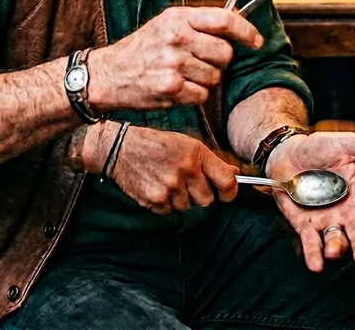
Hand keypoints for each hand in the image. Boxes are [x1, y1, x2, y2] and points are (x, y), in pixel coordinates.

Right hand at [88, 6, 262, 111]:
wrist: (109, 74)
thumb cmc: (140, 50)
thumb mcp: (165, 25)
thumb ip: (197, 24)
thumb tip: (234, 25)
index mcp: (177, 17)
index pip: (224, 19)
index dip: (246, 30)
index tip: (255, 41)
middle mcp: (177, 37)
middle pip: (225, 53)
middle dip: (218, 61)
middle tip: (199, 62)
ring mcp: (174, 63)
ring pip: (215, 77)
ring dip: (204, 80)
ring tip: (182, 75)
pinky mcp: (172, 87)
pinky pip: (203, 95)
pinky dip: (194, 96)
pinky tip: (176, 88)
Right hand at [97, 124, 238, 213]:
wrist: (120, 148)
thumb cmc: (155, 144)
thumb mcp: (185, 143)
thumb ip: (210, 160)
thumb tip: (234, 173)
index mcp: (196, 153)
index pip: (227, 181)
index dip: (230, 191)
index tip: (226, 193)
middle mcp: (185, 170)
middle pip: (207, 200)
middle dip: (200, 194)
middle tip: (187, 182)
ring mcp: (170, 187)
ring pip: (187, 207)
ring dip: (181, 198)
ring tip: (167, 180)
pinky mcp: (155, 200)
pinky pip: (169, 211)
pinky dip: (165, 203)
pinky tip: (156, 186)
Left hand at [266, 131, 354, 271]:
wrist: (288, 150)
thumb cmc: (321, 147)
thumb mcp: (347, 144)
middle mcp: (348, 213)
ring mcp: (327, 220)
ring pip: (336, 240)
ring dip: (336, 248)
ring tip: (332, 253)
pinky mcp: (305, 224)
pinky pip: (311, 241)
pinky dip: (313, 253)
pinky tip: (315, 265)